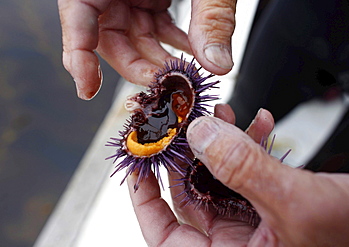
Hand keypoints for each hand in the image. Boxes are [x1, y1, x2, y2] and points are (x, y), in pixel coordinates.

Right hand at [58, 0, 235, 99]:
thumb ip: (211, 16)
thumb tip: (218, 65)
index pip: (78, 15)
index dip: (78, 54)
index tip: (86, 89)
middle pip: (110, 37)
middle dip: (138, 65)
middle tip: (166, 86)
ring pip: (133, 37)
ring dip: (159, 59)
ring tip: (184, 74)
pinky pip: (153, 26)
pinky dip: (173, 42)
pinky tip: (193, 53)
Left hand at [128, 105, 348, 245]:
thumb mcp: (296, 203)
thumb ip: (244, 169)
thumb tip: (200, 136)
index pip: (166, 236)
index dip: (145, 200)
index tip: (139, 163)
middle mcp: (238, 246)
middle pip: (190, 198)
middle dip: (188, 154)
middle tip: (183, 124)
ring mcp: (254, 226)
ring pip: (218, 180)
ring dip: (220, 144)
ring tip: (222, 116)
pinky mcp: (270, 206)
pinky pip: (246, 174)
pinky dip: (249, 147)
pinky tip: (258, 125)